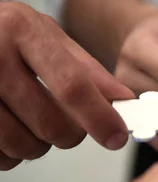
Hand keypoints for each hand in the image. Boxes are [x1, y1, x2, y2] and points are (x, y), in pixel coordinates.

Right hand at [0, 1, 132, 169]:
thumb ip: (85, 67)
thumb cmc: (3, 35)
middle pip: (51, 123)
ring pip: (23, 144)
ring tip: (29, 119)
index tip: (117, 136)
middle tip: (66, 124)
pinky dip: (11, 151)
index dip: (100, 117)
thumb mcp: (44, 35)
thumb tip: (122, 99)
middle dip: (69, 134)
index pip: (72, 86)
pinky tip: (7, 127)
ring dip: (37, 144)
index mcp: (22, 30)